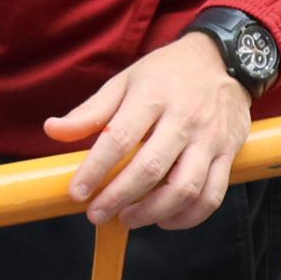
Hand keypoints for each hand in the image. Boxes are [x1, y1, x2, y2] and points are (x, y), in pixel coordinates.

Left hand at [46, 32, 253, 228]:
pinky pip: (212, 195)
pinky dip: (188, 217)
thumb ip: (91, 111)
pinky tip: (164, 219)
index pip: (119, 138)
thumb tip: (52, 130)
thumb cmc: (167, 74)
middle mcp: (183, 119)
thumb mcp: (125, 81)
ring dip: (152, 212)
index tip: (76, 192)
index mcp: (152, 97)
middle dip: (119, 198)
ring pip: (184, 188)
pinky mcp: (228, 153)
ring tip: (128, 218)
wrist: (224, 60)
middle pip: (150, 168)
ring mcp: (209, 139)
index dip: (95, 169)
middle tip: (96, 213)